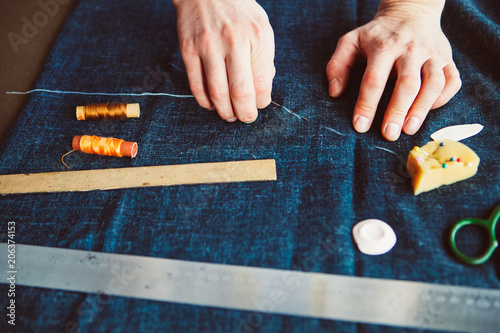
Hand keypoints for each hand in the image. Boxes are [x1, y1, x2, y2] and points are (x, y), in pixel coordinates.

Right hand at [173, 0, 274, 122]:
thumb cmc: (239, 12)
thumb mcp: (262, 28)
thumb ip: (264, 60)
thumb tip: (261, 93)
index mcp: (257, 37)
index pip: (262, 83)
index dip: (261, 102)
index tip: (258, 104)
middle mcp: (233, 41)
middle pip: (240, 92)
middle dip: (245, 113)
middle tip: (246, 118)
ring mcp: (208, 45)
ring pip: (217, 92)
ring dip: (224, 111)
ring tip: (229, 115)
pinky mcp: (188, 49)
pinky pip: (196, 85)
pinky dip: (204, 101)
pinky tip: (211, 104)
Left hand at [326, 0, 460, 140]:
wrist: (411, 11)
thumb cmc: (377, 34)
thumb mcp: (350, 41)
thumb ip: (337, 65)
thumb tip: (335, 92)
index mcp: (383, 46)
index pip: (374, 79)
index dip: (367, 104)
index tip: (360, 126)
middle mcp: (411, 49)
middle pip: (406, 83)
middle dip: (397, 111)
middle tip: (388, 134)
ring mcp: (432, 53)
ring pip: (433, 83)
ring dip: (422, 109)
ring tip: (409, 129)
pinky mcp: (447, 58)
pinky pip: (452, 80)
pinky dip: (443, 98)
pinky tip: (429, 110)